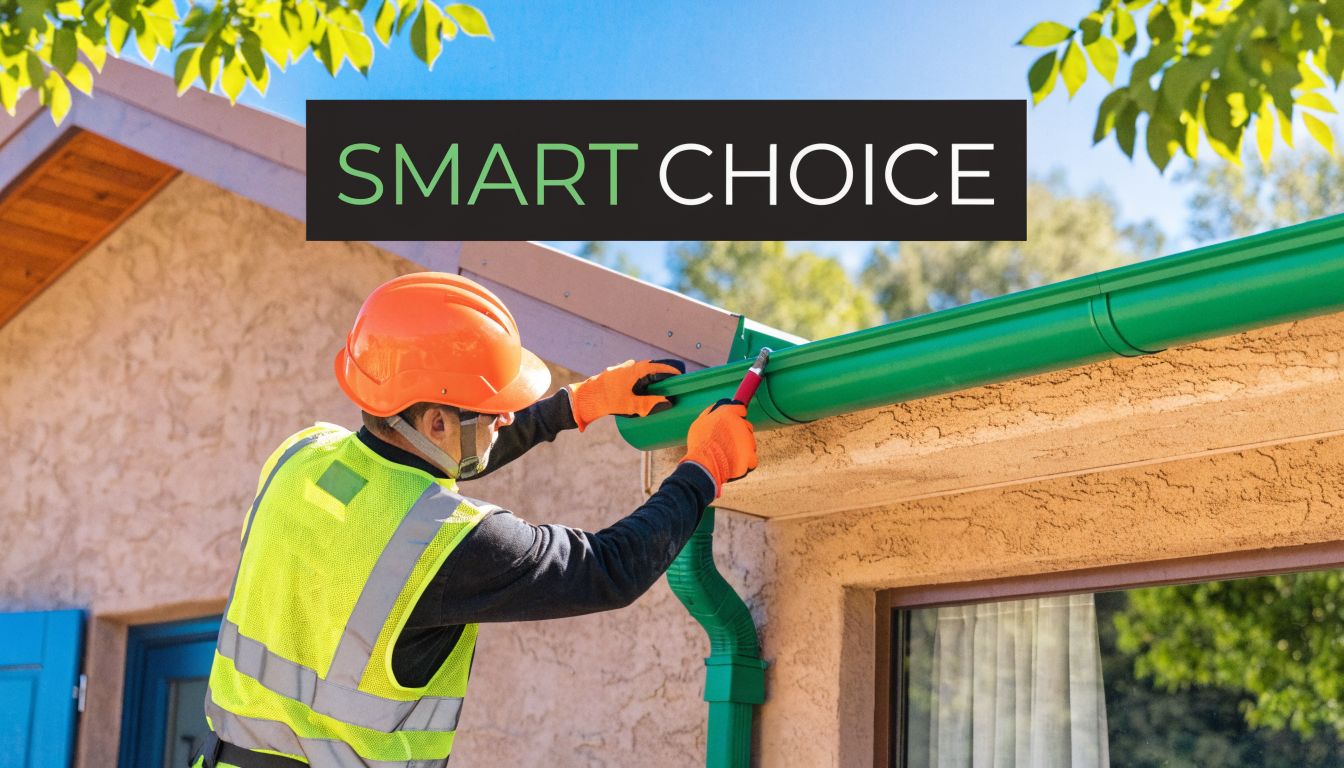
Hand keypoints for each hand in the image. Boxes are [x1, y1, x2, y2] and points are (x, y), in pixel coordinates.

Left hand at [567, 359, 685, 431]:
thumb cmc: (607, 401)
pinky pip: (630, 375)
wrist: (583, 399)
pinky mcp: (612, 376)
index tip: (679, 375)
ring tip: (656, 389)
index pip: (657, 367)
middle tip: (670, 383)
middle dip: (660, 375)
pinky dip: (638, 380)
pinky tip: (638, 391)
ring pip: (638, 371)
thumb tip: (668, 403)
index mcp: (634, 370)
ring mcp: (619, 370)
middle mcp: (627, 366)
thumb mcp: (631, 405)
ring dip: (648, 378)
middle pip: (649, 368)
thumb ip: (650, 404)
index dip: (669, 370)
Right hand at [680, 398, 757, 496]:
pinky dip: (745, 462)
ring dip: (742, 448)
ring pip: (750, 443)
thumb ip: (710, 412)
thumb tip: (717, 407)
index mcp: (728, 413)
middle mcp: (741, 424)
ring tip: (728, 455)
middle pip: (746, 426)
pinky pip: (751, 459)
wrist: (704, 466)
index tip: (732, 422)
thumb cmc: (699, 444)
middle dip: (739, 433)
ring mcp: (748, 441)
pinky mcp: (751, 457)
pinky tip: (734, 463)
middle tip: (726, 442)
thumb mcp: (700, 422)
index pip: (740, 409)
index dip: (736, 416)